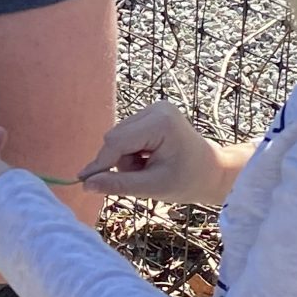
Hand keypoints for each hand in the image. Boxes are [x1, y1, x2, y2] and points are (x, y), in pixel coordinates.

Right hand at [78, 101, 228, 205]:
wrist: (213, 172)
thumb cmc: (189, 181)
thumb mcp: (153, 187)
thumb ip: (119, 184)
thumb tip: (87, 184)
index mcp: (161, 123)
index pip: (117, 142)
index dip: (100, 163)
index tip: (83, 181)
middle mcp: (156, 108)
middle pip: (115, 138)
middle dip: (120, 162)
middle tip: (141, 178)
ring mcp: (154, 108)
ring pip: (118, 137)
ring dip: (126, 159)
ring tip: (149, 169)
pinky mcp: (152, 114)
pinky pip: (127, 135)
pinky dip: (132, 152)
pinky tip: (150, 159)